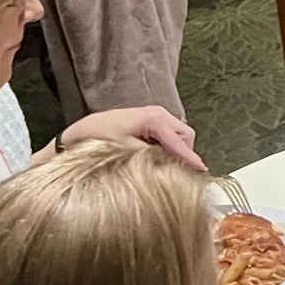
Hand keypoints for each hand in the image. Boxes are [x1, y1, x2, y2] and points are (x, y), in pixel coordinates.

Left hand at [60, 104, 205, 169]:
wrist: (82, 130)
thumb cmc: (100, 137)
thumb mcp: (126, 150)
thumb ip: (152, 156)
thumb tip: (170, 165)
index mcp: (154, 119)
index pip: (179, 142)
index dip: (190, 158)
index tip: (202, 170)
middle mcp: (159, 113)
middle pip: (186, 136)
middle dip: (183, 152)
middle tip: (171, 169)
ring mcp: (156, 115)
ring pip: (179, 135)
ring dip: (175, 149)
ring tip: (158, 162)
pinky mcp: (151, 120)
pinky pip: (169, 134)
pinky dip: (167, 146)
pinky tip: (154, 155)